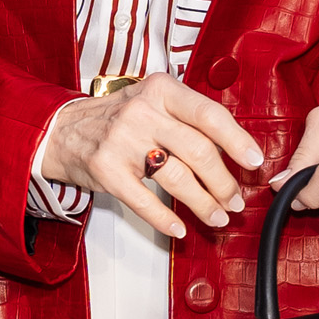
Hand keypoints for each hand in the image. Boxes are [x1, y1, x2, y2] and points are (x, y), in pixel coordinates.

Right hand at [42, 73, 263, 239]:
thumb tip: (235, 148)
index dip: (237, 141)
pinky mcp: (107, 170)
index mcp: (161, 90)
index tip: (254, 162)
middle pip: (198, 151)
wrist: (63, 130)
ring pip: (177, 178)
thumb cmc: (118, 118)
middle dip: (223, 182)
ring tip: (217, 216)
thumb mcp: (153, 101)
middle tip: (235, 199)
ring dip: (203, 204)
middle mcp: (142, 112)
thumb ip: (189, 117)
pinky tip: (180, 228)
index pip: (209, 115)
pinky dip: (164, 219)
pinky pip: (144, 201)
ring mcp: (122, 142)